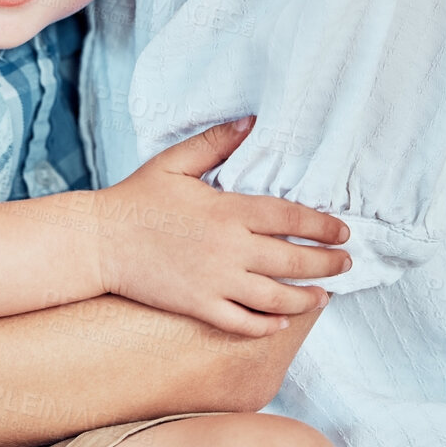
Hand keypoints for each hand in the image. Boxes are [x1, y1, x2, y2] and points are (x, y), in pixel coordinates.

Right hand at [94, 119, 351, 335]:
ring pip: (276, 298)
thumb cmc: (135, 197)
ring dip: (307, 298)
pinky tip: (283, 322)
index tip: (343, 231)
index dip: (322, 226)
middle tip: (347, 264)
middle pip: (293, 260)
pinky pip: (243, 323)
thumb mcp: (175, 162)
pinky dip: (268, 325)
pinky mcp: (198, 306)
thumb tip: (251, 121)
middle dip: (327, 263)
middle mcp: (228, 249)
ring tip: (324, 296)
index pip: (289, 218)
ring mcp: (215, 282)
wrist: (98, 240)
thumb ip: (216, 142)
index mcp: (226, 210)